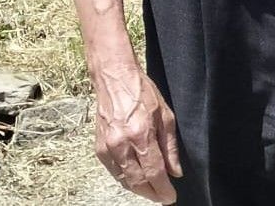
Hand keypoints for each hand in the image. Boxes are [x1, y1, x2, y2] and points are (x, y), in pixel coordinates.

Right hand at [92, 68, 180, 201]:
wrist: (115, 80)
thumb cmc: (143, 93)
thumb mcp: (166, 115)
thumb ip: (170, 146)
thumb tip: (175, 171)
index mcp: (142, 134)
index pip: (154, 172)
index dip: (163, 189)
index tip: (171, 198)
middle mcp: (122, 144)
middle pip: (137, 181)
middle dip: (152, 193)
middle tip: (163, 197)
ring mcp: (108, 148)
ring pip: (124, 180)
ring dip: (139, 189)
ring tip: (152, 191)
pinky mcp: (99, 149)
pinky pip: (114, 172)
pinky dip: (126, 180)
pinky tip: (136, 180)